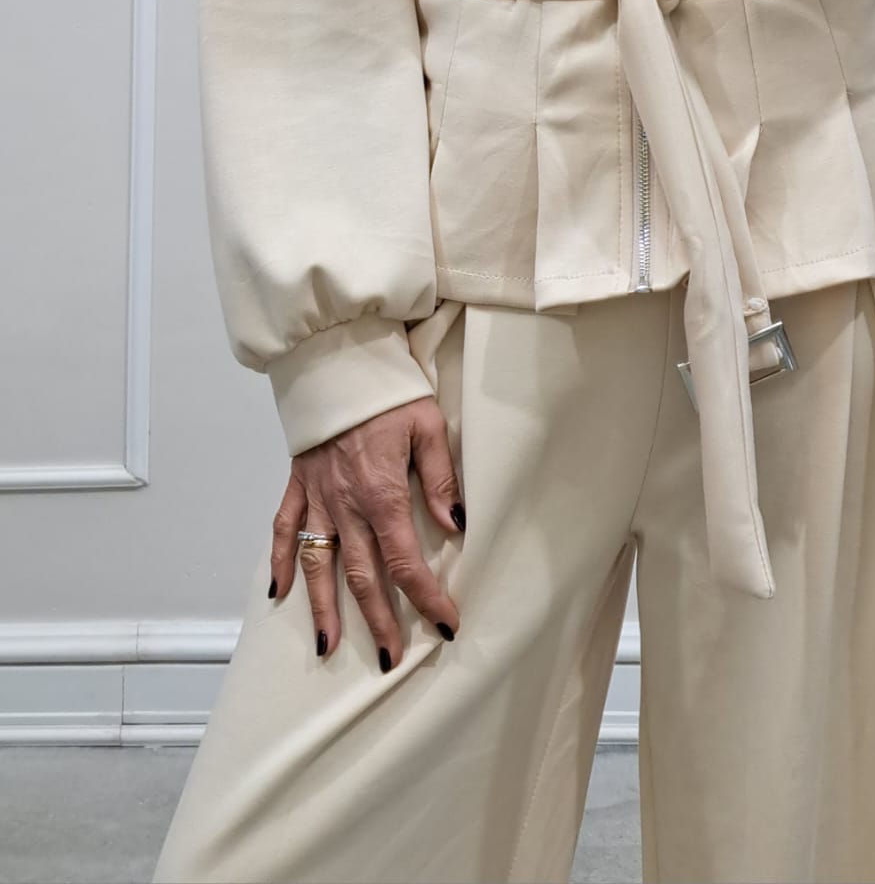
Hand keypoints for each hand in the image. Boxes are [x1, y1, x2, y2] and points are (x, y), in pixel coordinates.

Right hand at [268, 395, 464, 666]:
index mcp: (381, 493)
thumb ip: (439, 480)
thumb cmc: (389, 391)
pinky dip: (277, 562)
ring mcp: (317, 496)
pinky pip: (283, 528)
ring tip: (328, 647)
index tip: (445, 623)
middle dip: (377, 620)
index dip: (426, 596)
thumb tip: (455, 527)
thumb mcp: (428, 426)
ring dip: (322, 607)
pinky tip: (278, 593)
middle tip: (389, 658)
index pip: (406, 560)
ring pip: (318, 563)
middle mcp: (345, 504)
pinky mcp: (297, 483)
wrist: (338, 358)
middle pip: (361, 575)